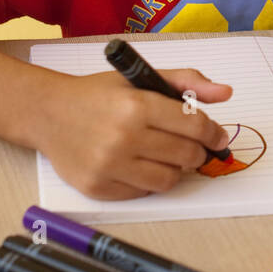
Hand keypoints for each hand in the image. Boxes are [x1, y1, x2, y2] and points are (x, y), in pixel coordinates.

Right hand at [36, 68, 232, 199]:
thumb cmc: (98, 94)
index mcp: (137, 105)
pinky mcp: (98, 187)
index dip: (214, 133)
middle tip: (190, 146)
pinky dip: (148, 182)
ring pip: (168, 180)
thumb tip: (225, 92)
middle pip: (187, 156)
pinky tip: (139, 165)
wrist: (47, 113)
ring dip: (175, 169)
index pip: (195, 126)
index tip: (217, 137)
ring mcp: (109, 166)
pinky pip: (143, 194)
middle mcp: (123, 137)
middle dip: (197, 152)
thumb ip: (186, 82)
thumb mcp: (140, 78)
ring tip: (165, 156)